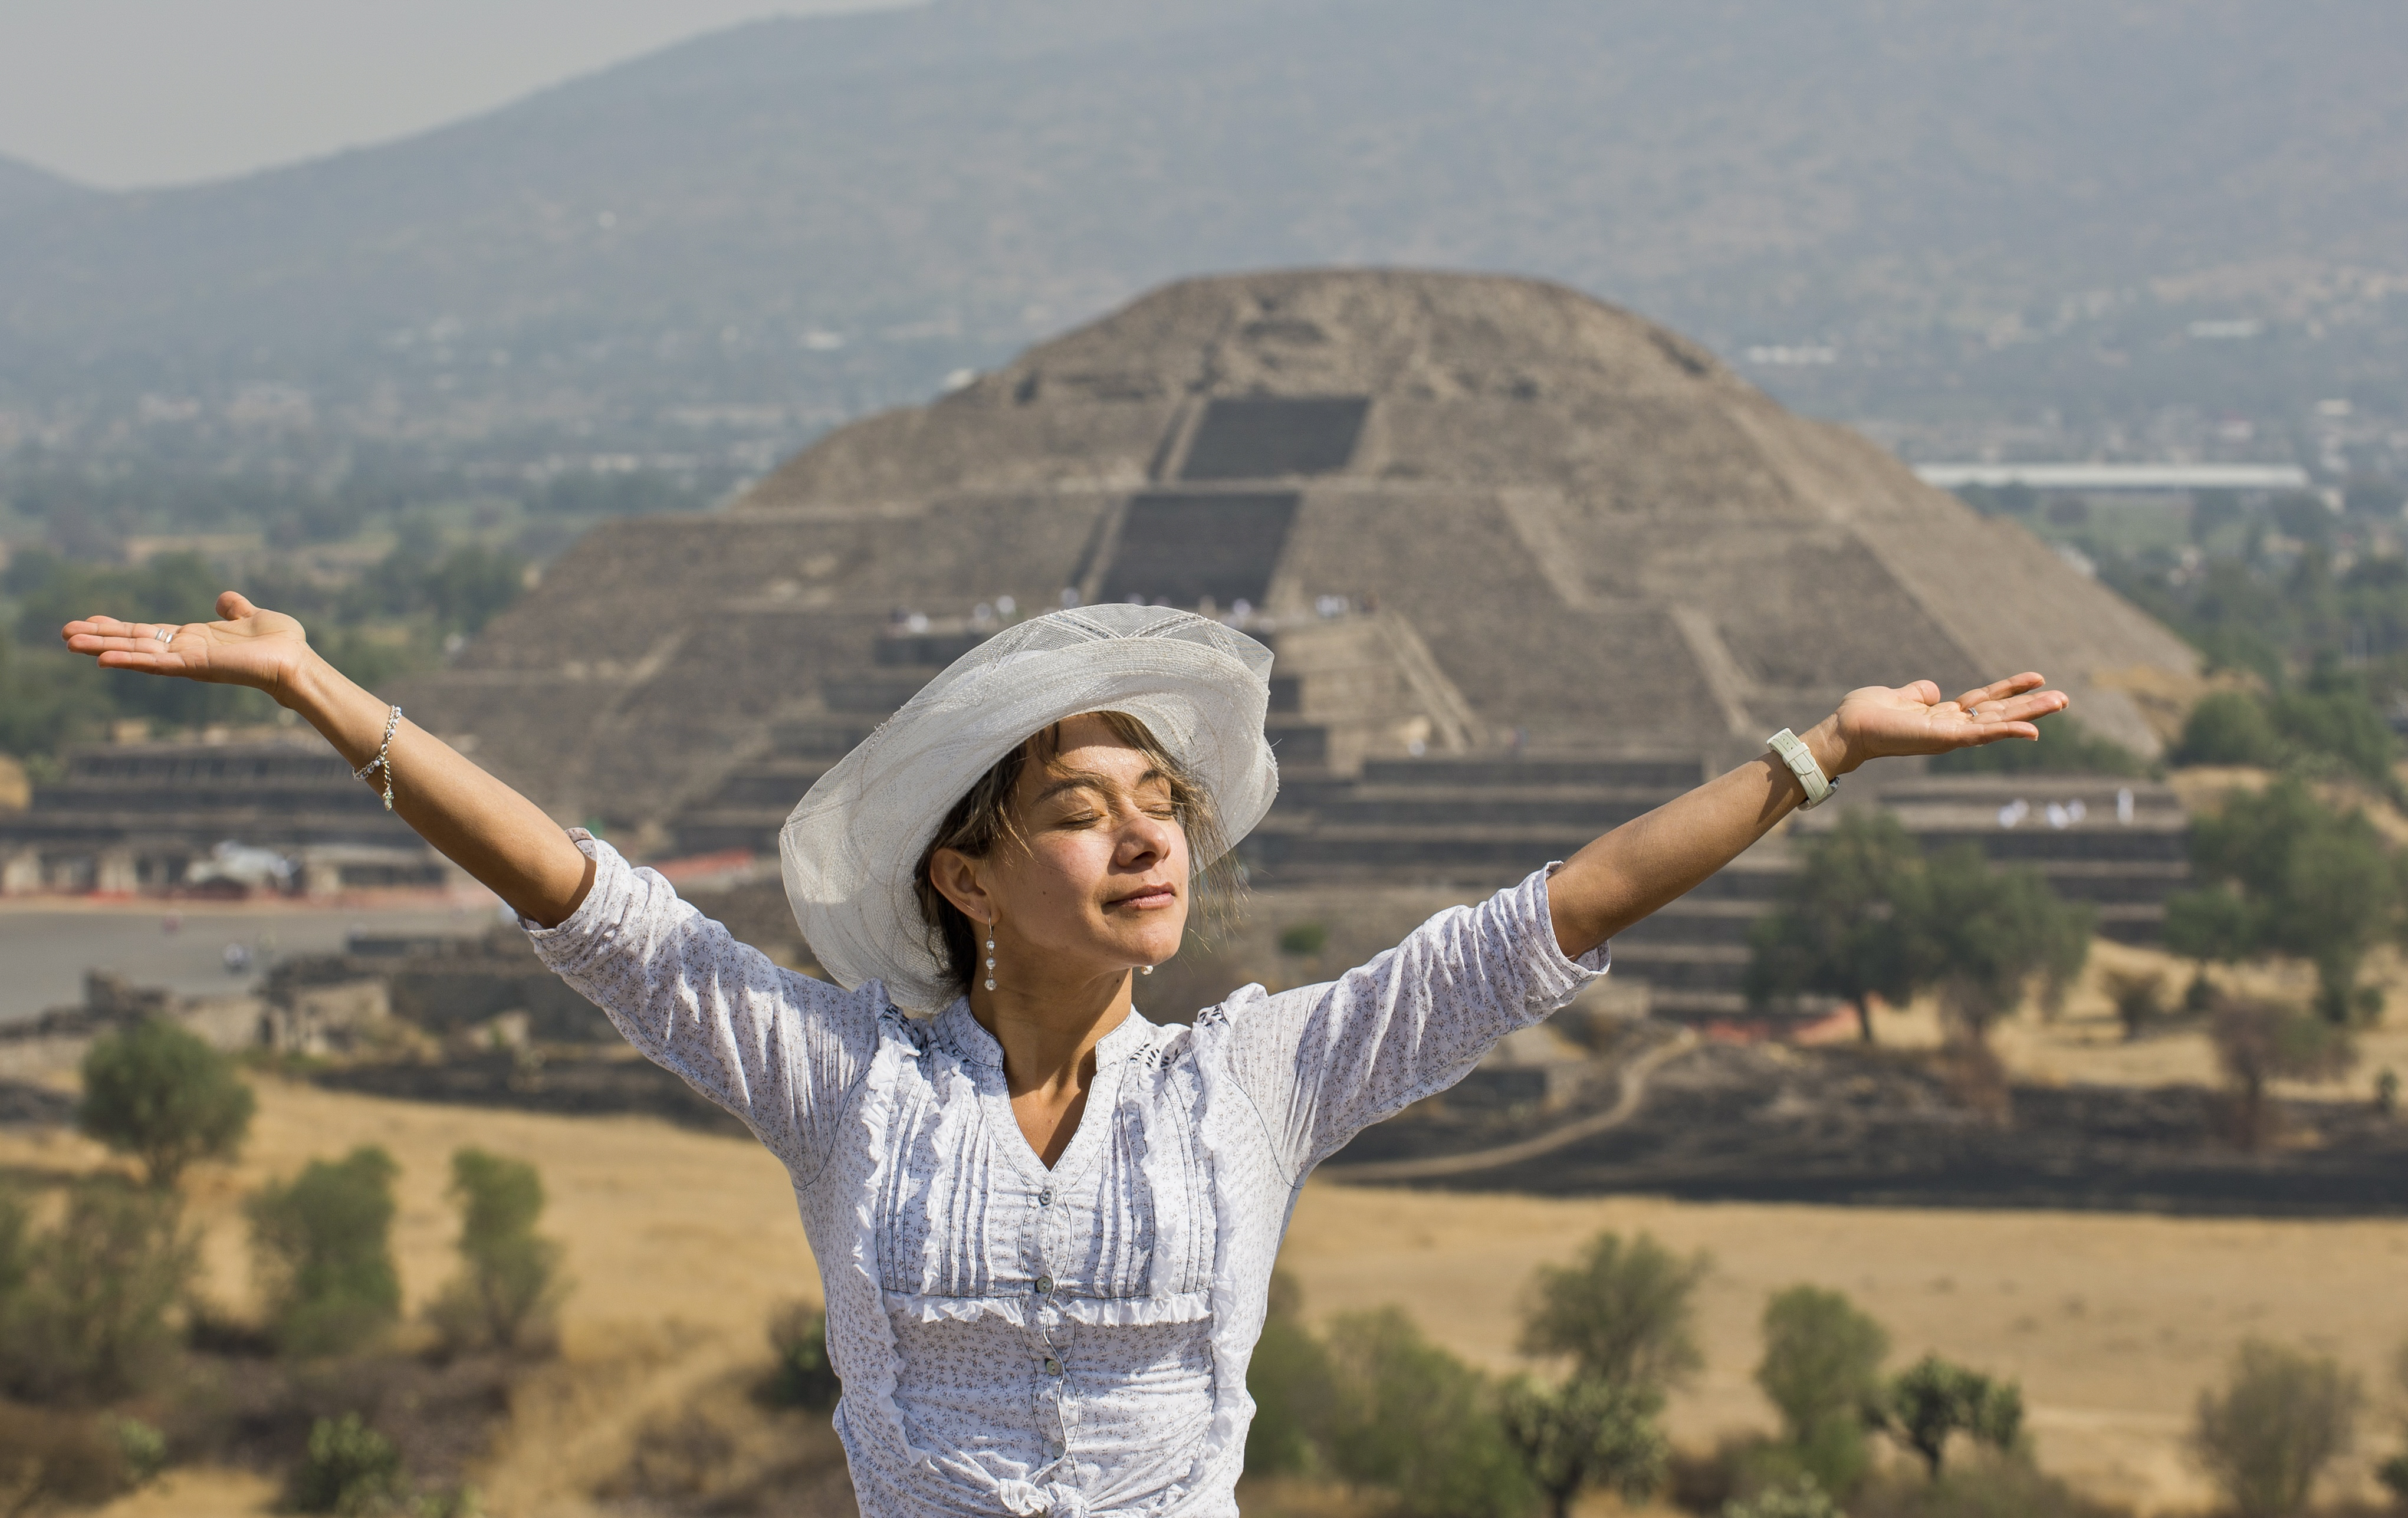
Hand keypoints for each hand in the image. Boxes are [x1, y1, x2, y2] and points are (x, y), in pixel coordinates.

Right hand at [61, 592, 314, 698]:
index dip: (117, 627)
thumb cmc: (281, 644)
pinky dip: (131, 661)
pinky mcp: (195, 667)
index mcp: (193, 639)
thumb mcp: (252, 616)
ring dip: (104, 649)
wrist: (297, 662)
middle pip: (133, 643)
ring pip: (137, 654)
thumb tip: (223, 598)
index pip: (146, 633)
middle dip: (100, 638)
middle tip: (64, 633)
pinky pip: (157, 665)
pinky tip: (104, 659)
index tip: (88, 621)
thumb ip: (234, 608)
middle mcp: (184, 651)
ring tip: (70, 643)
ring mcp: (187, 661)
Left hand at [1812, 672, 2067, 775]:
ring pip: (1999, 723)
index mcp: (1943, 716)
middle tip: (2065, 698)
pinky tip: (2033, 731)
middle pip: (2000, 713)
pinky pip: (1983, 735)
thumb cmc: (1866, 714)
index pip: (1985, 702)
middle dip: (2031, 706)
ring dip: (2030, 714)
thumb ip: (1918, 693)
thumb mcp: (1899, 695)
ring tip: (2061, 702)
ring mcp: (1951, 734)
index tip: (2037, 678)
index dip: (2010, 690)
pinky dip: (2008, 732)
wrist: (1847, 728)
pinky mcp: (1945, 739)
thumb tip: (1933, 690)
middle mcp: (1952, 727)